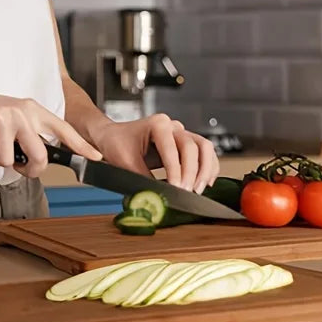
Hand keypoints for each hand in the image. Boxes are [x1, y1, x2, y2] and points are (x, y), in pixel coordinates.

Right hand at [0, 88, 102, 178]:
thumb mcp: (14, 119)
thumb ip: (30, 134)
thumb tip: (42, 161)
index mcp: (33, 109)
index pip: (63, 129)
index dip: (81, 145)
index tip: (96, 156)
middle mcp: (22, 111)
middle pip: (39, 155)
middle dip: (29, 169)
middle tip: (16, 164)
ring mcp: (4, 116)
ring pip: (10, 160)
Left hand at [92, 114, 218, 194]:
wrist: (112, 137)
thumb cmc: (117, 144)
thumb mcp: (125, 162)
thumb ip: (142, 179)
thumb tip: (159, 197)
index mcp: (157, 124)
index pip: (172, 148)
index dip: (176, 170)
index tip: (176, 188)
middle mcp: (173, 126)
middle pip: (192, 146)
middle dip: (192, 171)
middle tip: (188, 192)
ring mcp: (181, 133)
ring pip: (204, 147)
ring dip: (205, 168)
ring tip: (199, 189)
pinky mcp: (185, 144)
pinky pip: (204, 152)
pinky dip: (208, 166)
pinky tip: (206, 181)